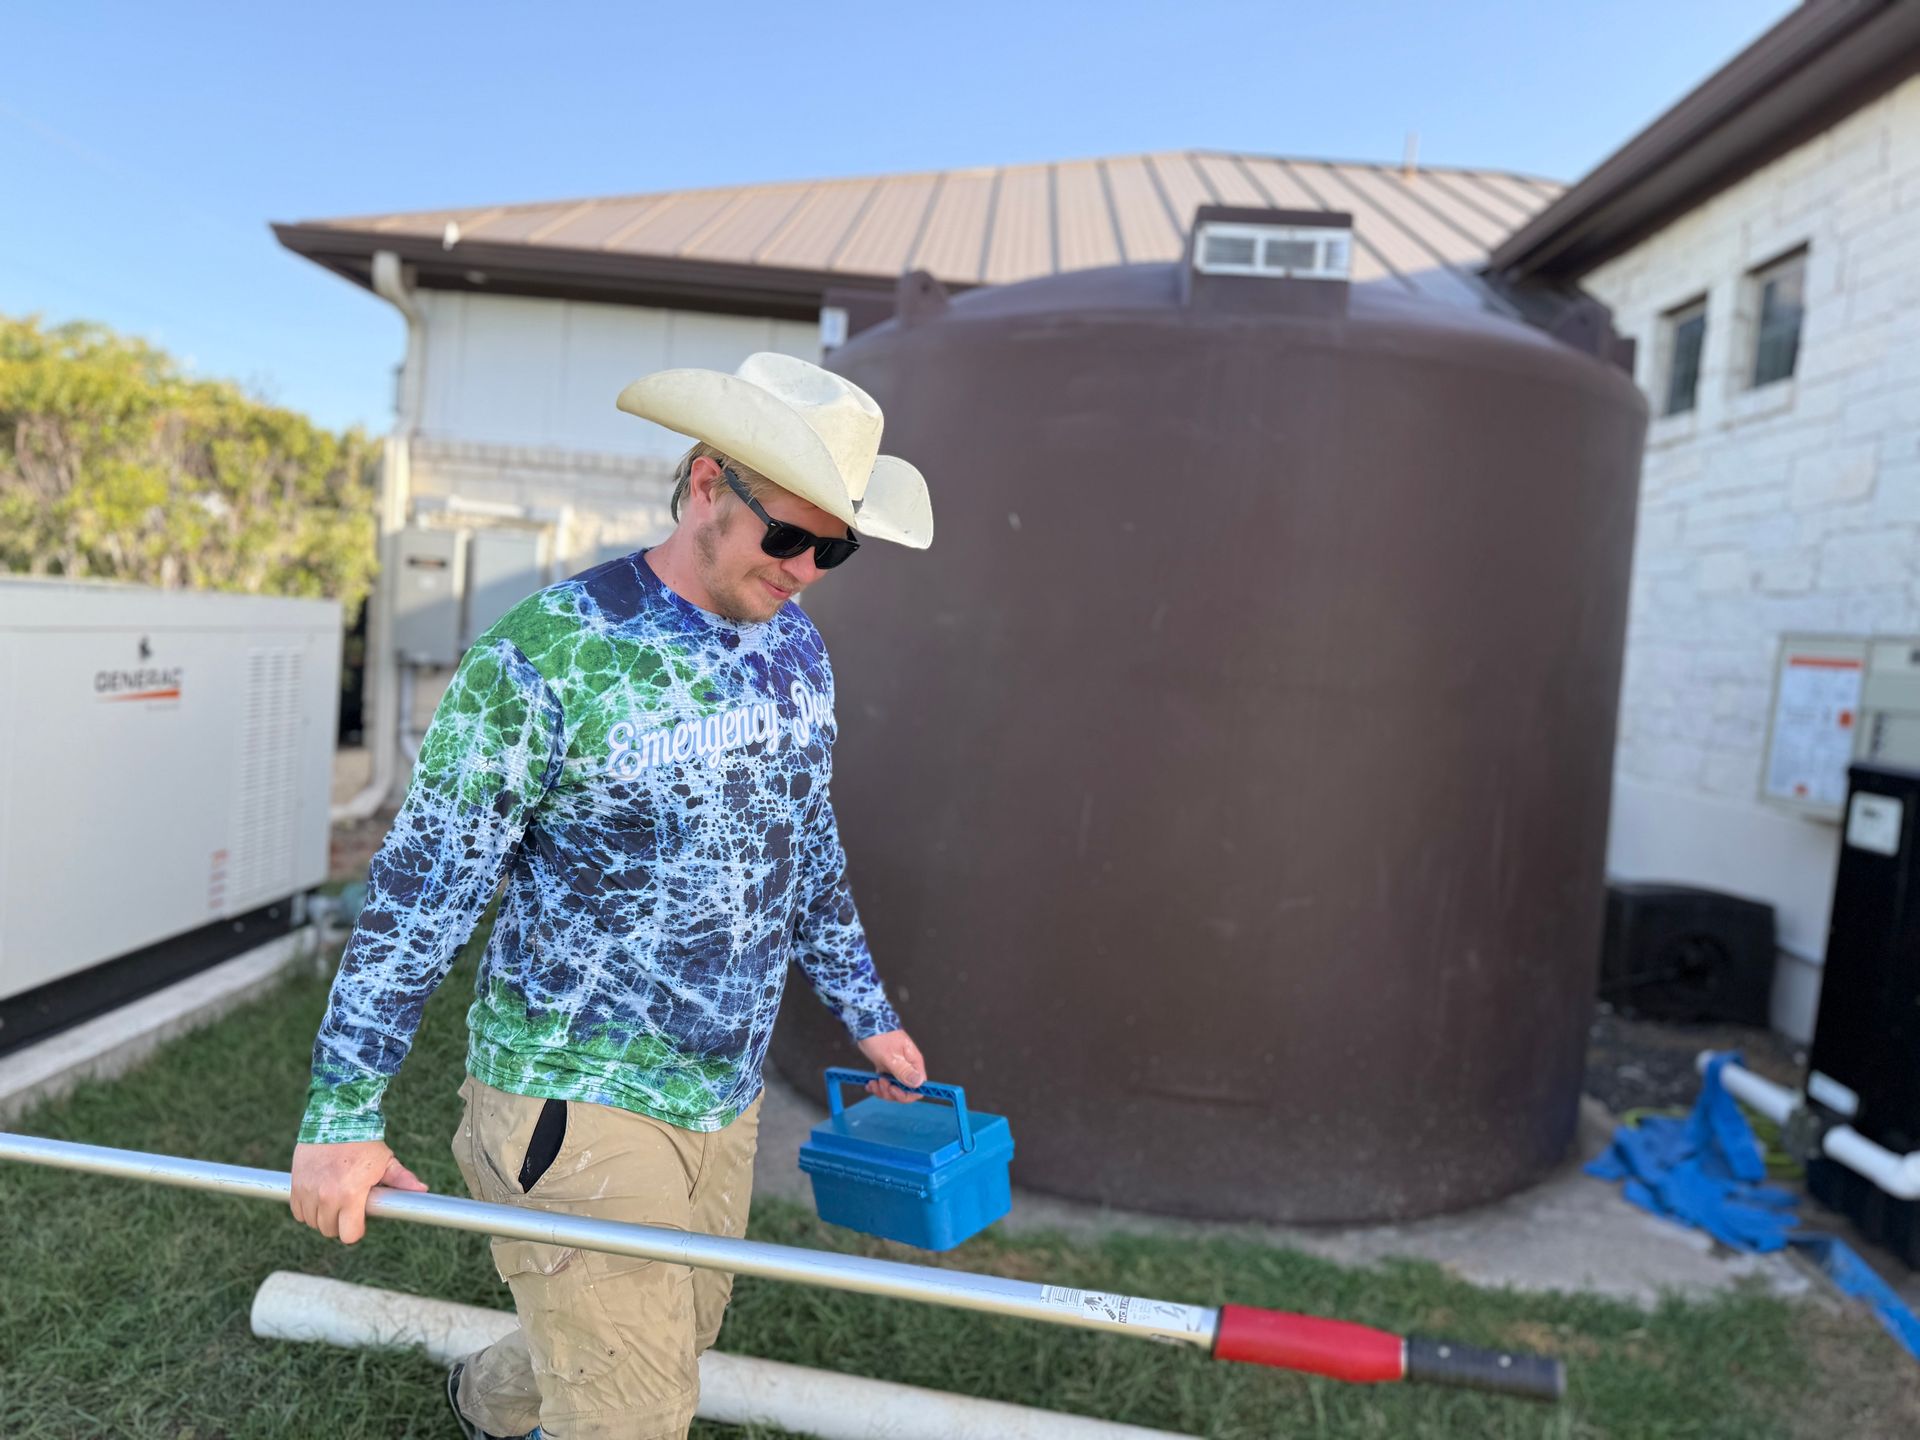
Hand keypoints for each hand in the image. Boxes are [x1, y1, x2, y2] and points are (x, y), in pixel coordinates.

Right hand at [289, 1139, 428, 1244]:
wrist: (336, 1118)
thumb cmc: (364, 1142)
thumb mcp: (385, 1162)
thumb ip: (401, 1180)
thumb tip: (422, 1191)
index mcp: (351, 1194)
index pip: (349, 1235)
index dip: (356, 1230)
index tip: (360, 1219)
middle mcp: (326, 1196)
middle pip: (329, 1230)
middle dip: (340, 1223)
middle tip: (348, 1206)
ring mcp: (308, 1190)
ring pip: (312, 1222)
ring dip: (322, 1216)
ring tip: (334, 1199)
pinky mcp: (295, 1184)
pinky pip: (298, 1212)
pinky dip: (307, 1208)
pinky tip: (318, 1196)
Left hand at [857, 1028, 925, 1102]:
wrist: (867, 1024)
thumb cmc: (880, 1036)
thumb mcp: (890, 1056)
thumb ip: (903, 1071)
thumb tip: (918, 1084)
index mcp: (914, 1063)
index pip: (918, 1086)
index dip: (906, 1093)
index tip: (893, 1089)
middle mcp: (908, 1067)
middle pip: (905, 1091)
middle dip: (891, 1092)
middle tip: (880, 1082)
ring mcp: (898, 1069)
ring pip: (894, 1089)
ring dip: (882, 1090)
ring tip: (873, 1082)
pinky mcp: (888, 1069)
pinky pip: (886, 1084)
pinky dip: (877, 1087)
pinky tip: (870, 1084)